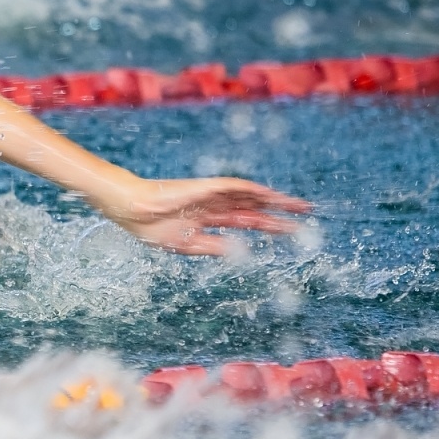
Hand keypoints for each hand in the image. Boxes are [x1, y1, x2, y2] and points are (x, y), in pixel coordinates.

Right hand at [111, 176, 311, 255]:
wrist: (131, 210)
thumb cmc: (150, 228)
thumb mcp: (185, 245)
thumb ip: (211, 247)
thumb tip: (236, 252)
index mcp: (210, 220)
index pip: (246, 222)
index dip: (268, 225)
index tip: (290, 230)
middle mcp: (216, 206)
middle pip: (254, 209)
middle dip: (279, 213)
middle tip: (307, 215)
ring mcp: (212, 196)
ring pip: (250, 196)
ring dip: (274, 200)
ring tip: (299, 205)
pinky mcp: (206, 188)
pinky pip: (235, 186)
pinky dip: (253, 190)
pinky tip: (270, 194)